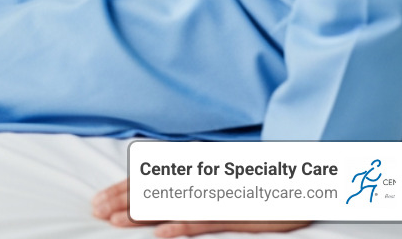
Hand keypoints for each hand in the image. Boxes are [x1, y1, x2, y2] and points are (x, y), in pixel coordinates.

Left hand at [92, 179, 308, 235]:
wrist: (305, 178)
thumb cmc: (257, 181)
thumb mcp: (218, 176)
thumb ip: (188, 181)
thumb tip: (152, 189)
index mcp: (196, 168)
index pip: (151, 177)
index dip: (123, 188)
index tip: (98, 199)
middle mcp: (205, 178)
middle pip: (156, 189)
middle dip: (122, 200)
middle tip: (96, 211)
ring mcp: (221, 196)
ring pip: (174, 205)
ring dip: (143, 214)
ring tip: (116, 223)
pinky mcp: (241, 213)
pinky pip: (207, 221)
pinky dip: (183, 227)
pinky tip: (162, 234)